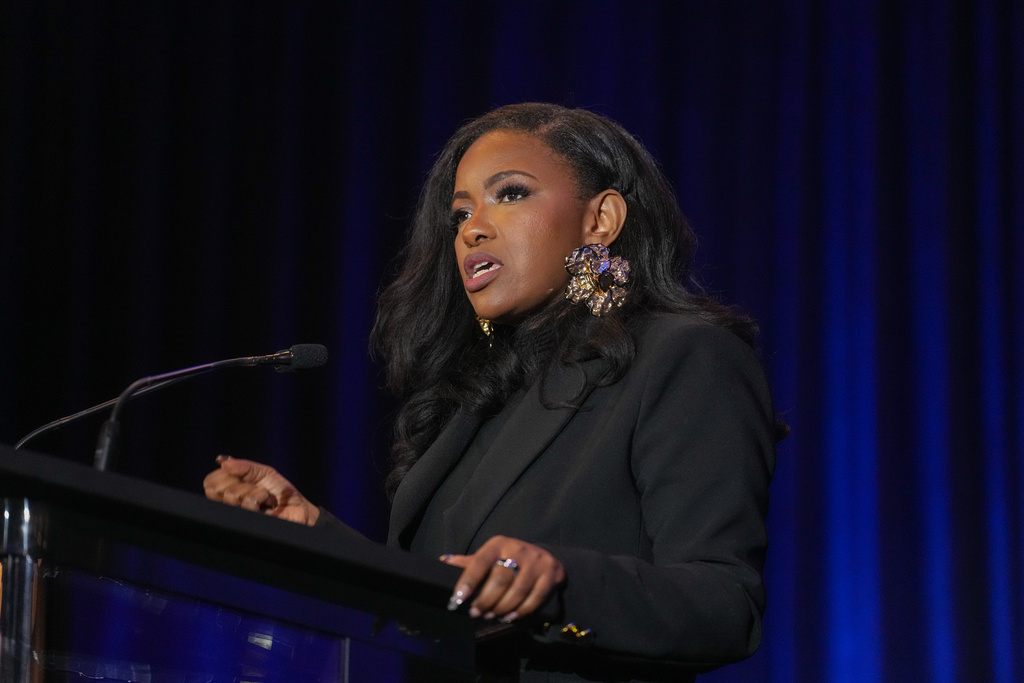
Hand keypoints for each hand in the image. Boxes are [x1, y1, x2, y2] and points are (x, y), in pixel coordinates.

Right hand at [203, 455, 319, 525]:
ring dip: (254, 490)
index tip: (242, 477)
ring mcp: (237, 516)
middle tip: (254, 487)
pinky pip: (246, 503)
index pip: (209, 482)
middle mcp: (229, 505)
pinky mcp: (246, 524)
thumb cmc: (281, 492)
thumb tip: (222, 461)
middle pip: (214, 489)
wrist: (299, 509)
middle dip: (238, 482)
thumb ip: (242, 467)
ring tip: (265, 498)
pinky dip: (261, 497)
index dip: (224, 475)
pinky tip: (268, 504)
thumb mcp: (263, 473)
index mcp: (229, 491)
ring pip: (231, 495)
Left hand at [441, 535, 564, 622]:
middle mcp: (518, 549)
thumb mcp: (491, 556)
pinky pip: (535, 597)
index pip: (480, 561)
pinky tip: (510, 617)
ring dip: (502, 607)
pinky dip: (521, 611)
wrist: (545, 557)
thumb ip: (470, 562)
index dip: (468, 581)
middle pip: (500, 579)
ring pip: (517, 590)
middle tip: (476, 613)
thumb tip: (443, 561)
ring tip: (492, 616)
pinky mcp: (551, 573)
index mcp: (498, 543)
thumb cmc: (510, 559)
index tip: (457, 599)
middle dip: (485, 600)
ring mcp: (536, 561)